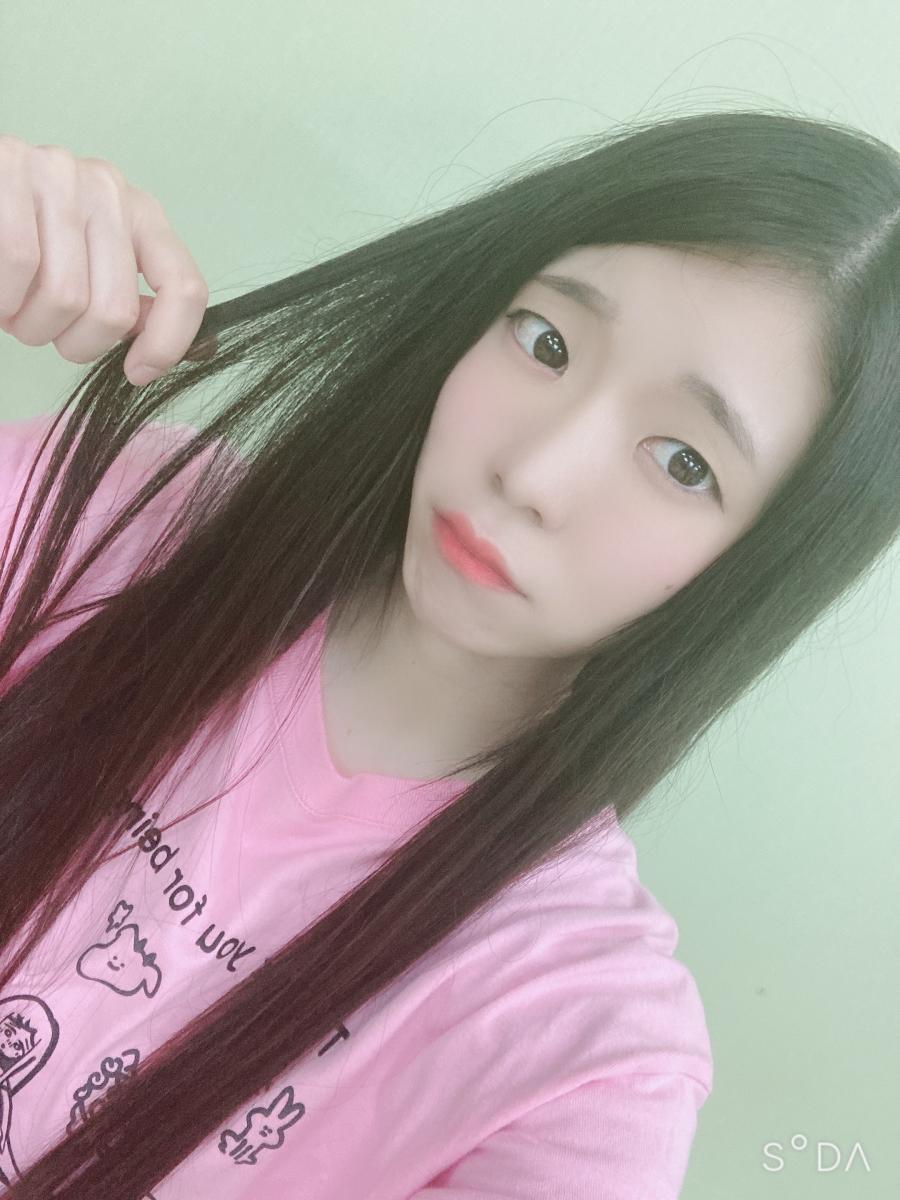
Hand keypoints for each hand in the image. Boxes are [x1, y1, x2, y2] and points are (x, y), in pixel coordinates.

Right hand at [0, 134, 209, 385]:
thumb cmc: (28, 238)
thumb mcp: (89, 262)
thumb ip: (125, 296)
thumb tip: (153, 349)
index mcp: (142, 214)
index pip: (183, 287)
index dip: (167, 344)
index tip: (136, 373)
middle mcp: (108, 189)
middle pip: (115, 311)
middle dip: (75, 343)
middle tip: (44, 329)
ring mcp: (59, 175)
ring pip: (65, 297)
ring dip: (33, 326)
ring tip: (15, 308)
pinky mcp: (11, 169)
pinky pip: (19, 264)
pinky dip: (5, 300)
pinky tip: (1, 297)